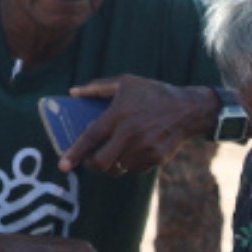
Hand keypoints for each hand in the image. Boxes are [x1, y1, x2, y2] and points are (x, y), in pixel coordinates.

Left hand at [59, 75, 215, 176]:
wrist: (188, 109)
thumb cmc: (154, 93)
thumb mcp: (126, 82)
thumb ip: (97, 88)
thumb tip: (73, 92)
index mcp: (119, 115)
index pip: (91, 138)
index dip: (75, 153)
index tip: (62, 166)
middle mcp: (130, 134)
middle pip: (102, 162)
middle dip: (91, 165)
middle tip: (90, 160)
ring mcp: (144, 149)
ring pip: (117, 168)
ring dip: (111, 164)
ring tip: (114, 152)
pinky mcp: (156, 158)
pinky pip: (134, 170)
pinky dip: (128, 164)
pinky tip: (134, 151)